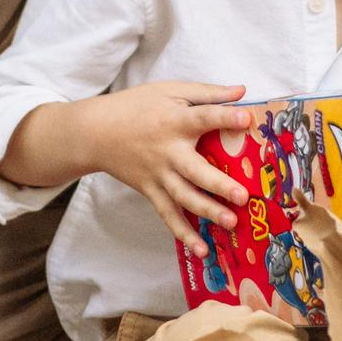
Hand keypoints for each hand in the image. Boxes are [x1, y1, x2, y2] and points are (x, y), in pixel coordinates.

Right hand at [73, 82, 253, 243]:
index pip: (203, 118)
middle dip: (219, 184)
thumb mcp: (170, 90)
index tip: (247, 119)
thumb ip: (207, 92)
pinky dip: (182, 233)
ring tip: (230, 222)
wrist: (95, 133)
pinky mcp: (150, 190)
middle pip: (195, 170)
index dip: (224, 118)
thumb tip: (243, 91)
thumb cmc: (136, 107)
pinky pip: (168, 214)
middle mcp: (167, 151)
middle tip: (242, 196)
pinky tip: (201, 249)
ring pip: (184, 197)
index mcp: (175, 121)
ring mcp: (158, 175)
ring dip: (207, 211)